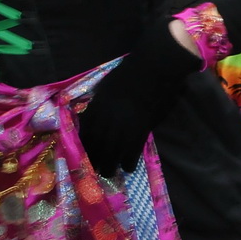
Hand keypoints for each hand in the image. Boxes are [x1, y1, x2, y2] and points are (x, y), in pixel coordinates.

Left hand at [78, 19, 199, 175]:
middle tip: (95, 169)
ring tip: (110, 172)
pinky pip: (132, 150)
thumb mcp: (108, 85)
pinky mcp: (141, 128)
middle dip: (95, 159)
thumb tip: (96, 117)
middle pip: (97, 145)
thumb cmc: (133, 72)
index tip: (86, 153)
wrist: (154, 67)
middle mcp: (107, 119)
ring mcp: (124, 124)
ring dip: (109, 165)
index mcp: (98, 106)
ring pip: (112, 152)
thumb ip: (101, 102)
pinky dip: (129, 161)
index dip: (86, 145)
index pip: (86, 132)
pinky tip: (128, 167)